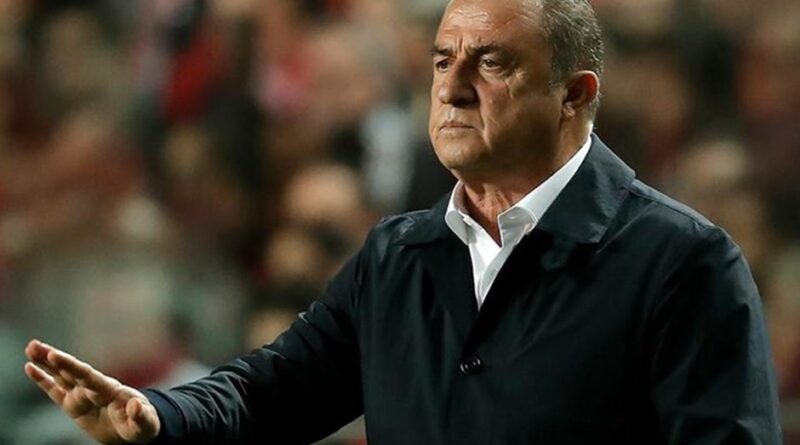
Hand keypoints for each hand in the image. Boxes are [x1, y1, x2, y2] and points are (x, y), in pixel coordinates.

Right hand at [24, 339, 160, 444]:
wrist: (136, 428)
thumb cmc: (144, 424)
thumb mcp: (146, 423)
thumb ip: (140, 415)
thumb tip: (135, 405)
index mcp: (109, 390)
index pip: (87, 375)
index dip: (70, 366)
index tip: (54, 355)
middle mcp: (93, 389)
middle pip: (70, 372)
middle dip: (54, 359)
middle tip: (34, 345)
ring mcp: (83, 396)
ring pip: (61, 377)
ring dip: (45, 364)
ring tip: (30, 348)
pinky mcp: (74, 406)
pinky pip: (56, 391)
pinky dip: (43, 380)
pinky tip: (31, 368)